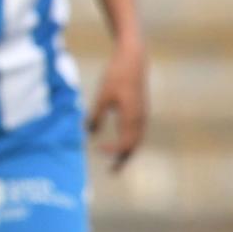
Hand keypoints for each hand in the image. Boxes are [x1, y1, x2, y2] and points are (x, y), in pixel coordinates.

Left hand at [89, 39, 147, 171]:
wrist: (133, 59)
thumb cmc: (116, 75)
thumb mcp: (102, 96)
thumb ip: (96, 115)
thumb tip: (89, 133)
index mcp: (132, 118)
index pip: (125, 143)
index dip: (113, 152)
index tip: (98, 150)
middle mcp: (141, 119)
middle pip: (134, 146)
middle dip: (123, 159)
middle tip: (112, 172)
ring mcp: (143, 114)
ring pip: (138, 139)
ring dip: (127, 151)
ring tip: (117, 160)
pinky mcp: (141, 109)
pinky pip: (138, 131)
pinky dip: (131, 140)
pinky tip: (122, 141)